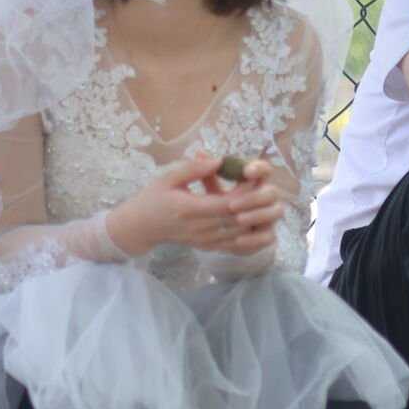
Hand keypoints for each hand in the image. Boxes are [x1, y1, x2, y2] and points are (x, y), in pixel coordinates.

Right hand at [107, 154, 283, 256]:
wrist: (141, 227)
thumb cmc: (153, 197)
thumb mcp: (168, 177)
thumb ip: (193, 169)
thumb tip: (219, 160)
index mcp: (188, 209)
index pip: (225, 205)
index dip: (244, 195)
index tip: (254, 180)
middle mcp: (200, 229)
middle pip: (237, 221)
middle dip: (256, 207)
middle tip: (267, 189)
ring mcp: (205, 241)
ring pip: (240, 235)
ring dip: (257, 221)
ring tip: (266, 203)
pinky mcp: (208, 247)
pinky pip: (235, 246)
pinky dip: (252, 238)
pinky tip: (262, 226)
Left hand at [202, 155, 288, 258]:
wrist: (198, 232)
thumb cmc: (197, 202)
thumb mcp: (195, 186)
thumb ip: (197, 169)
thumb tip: (200, 153)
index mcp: (250, 180)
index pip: (264, 169)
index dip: (259, 168)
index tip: (246, 172)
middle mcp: (262, 197)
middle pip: (273, 192)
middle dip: (255, 197)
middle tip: (231, 204)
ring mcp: (266, 217)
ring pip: (276, 212)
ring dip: (259, 215)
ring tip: (237, 219)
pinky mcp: (262, 236)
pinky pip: (268, 237)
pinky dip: (256, 239)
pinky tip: (238, 241)